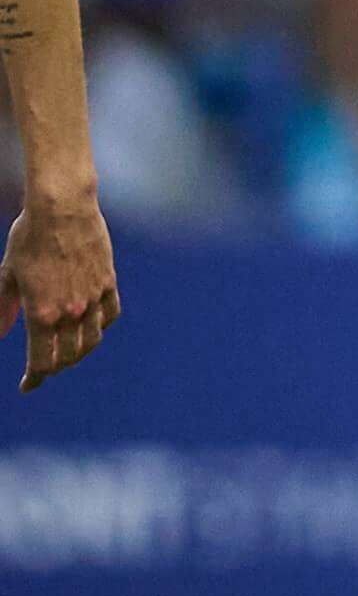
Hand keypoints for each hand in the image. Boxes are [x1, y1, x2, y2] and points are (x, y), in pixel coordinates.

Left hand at [1, 183, 115, 390]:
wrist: (63, 208)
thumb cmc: (29, 237)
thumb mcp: (8, 273)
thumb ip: (2, 306)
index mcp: (42, 314)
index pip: (41, 361)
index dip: (34, 379)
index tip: (28, 387)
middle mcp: (71, 312)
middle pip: (68, 356)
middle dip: (54, 367)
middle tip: (44, 368)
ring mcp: (94, 299)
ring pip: (92, 340)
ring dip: (79, 352)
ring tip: (69, 353)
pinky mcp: (109, 283)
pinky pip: (109, 315)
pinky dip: (100, 326)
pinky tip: (92, 325)